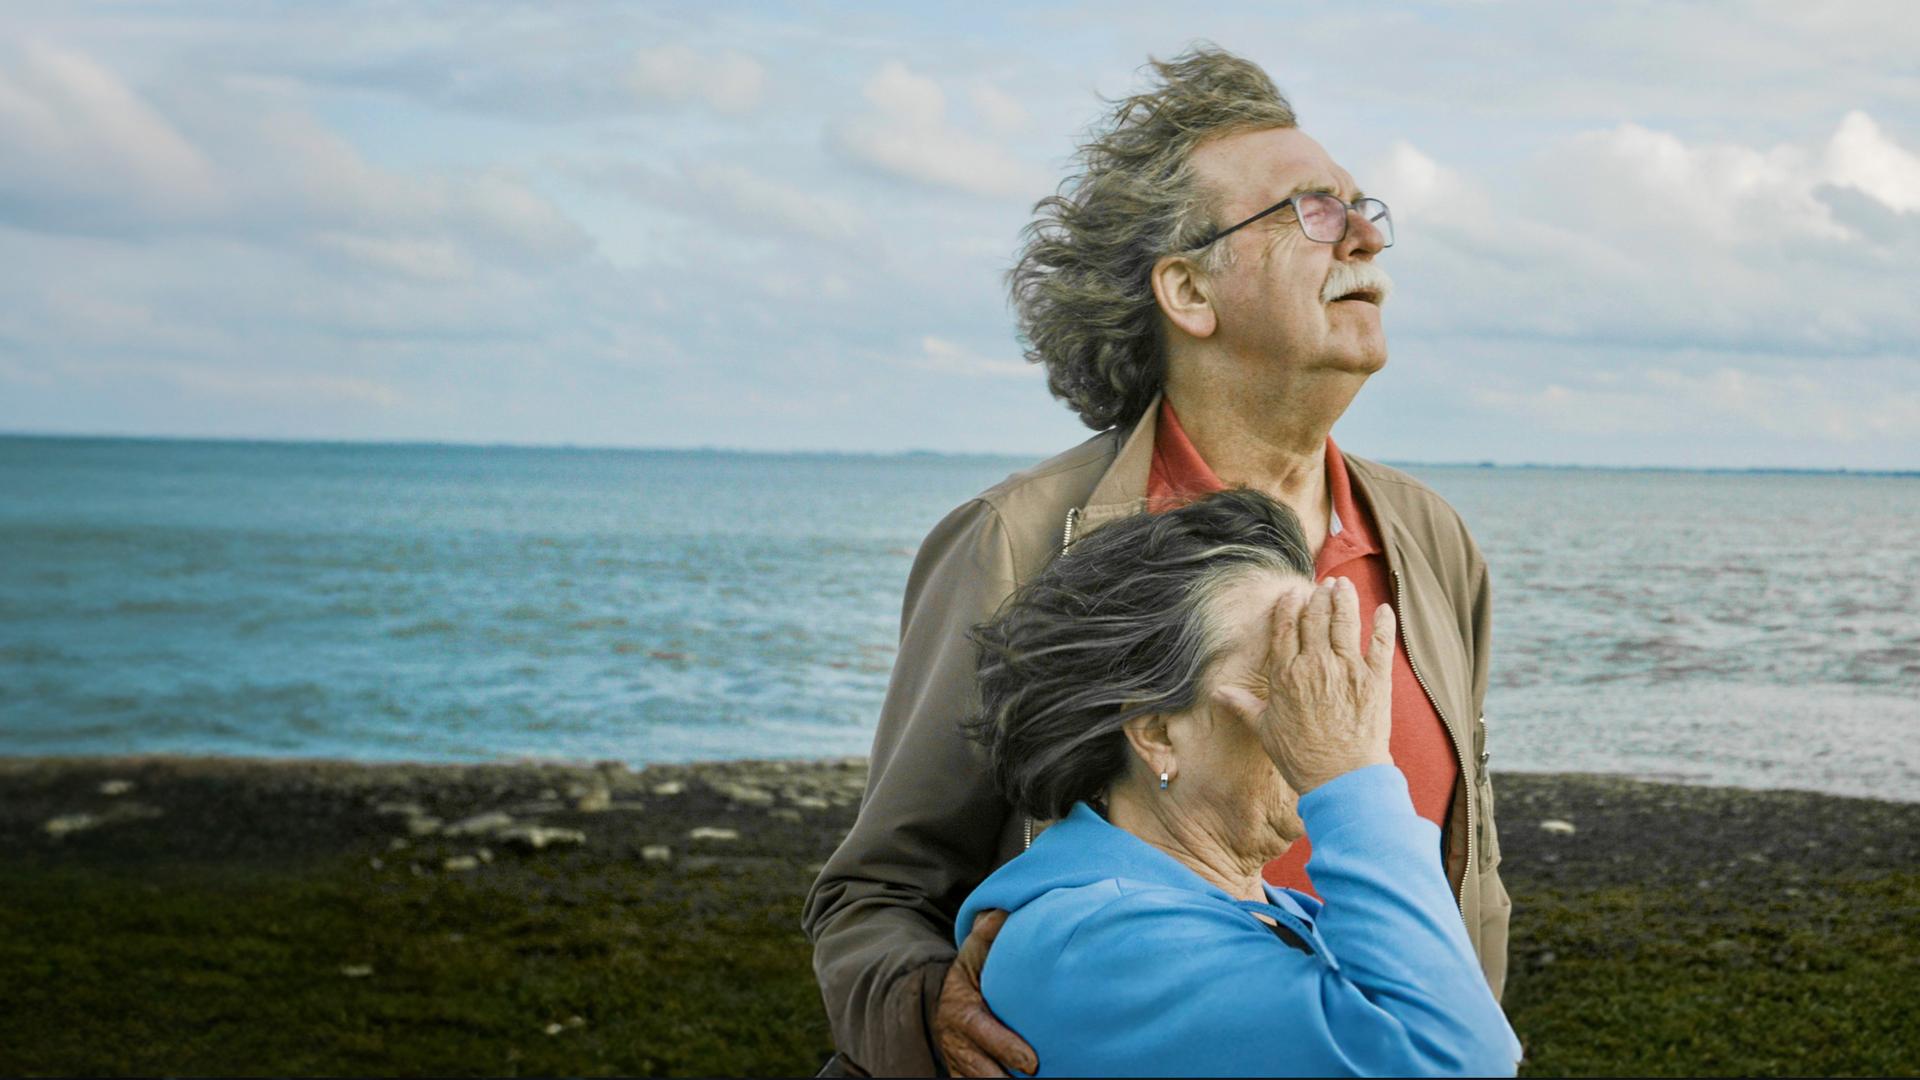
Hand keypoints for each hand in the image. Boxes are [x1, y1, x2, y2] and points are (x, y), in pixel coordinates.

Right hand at [934, 909, 1037, 1076]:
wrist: (946, 1000)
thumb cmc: (970, 974)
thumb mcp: (973, 954)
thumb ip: (987, 935)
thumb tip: (1003, 911)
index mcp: (961, 1010)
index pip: (982, 1032)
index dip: (1005, 1048)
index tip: (1033, 1063)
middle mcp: (956, 1040)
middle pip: (979, 1068)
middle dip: (1002, 1078)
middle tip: (1032, 1079)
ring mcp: (958, 1061)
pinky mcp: (961, 1076)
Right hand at [1216, 577, 1395, 794]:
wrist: (1341, 778)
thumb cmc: (1300, 757)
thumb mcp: (1265, 729)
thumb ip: (1243, 704)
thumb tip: (1217, 692)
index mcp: (1287, 675)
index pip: (1285, 628)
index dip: (1289, 606)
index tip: (1293, 593)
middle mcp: (1316, 665)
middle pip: (1316, 617)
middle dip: (1319, 596)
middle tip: (1322, 585)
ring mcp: (1348, 669)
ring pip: (1346, 621)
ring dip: (1344, 599)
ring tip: (1343, 585)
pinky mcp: (1376, 679)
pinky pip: (1381, 643)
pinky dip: (1384, 623)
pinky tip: (1384, 609)